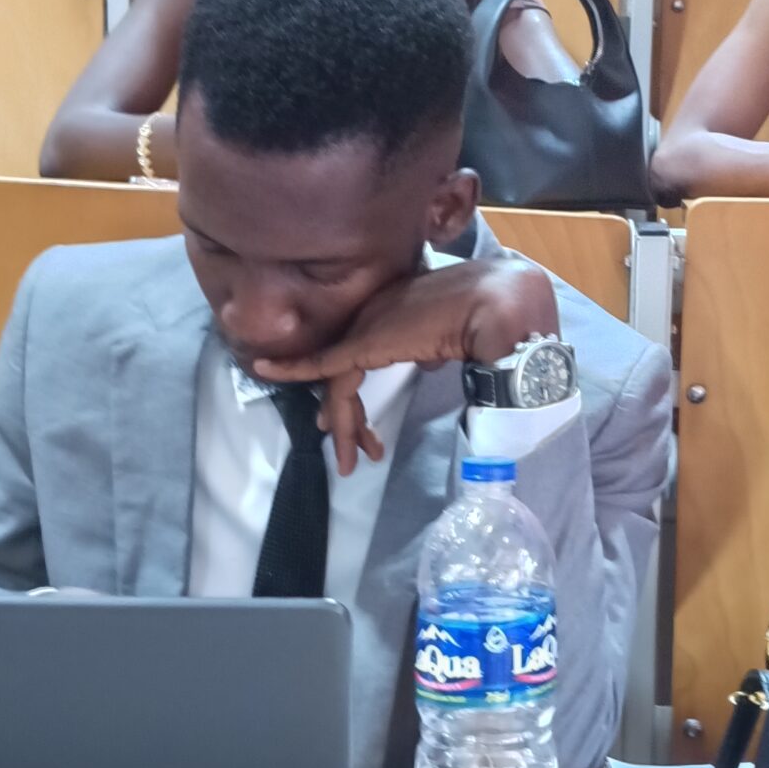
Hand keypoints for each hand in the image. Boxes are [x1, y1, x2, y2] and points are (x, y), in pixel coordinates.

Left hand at [253, 260, 559, 475]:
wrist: (501, 308)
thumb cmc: (494, 321)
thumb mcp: (457, 339)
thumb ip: (435, 348)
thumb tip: (428, 360)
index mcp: (399, 312)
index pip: (365, 356)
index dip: (360, 395)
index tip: (366, 429)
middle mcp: (377, 315)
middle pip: (348, 372)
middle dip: (350, 417)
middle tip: (357, 452)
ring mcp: (368, 328)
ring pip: (339, 383)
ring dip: (345, 424)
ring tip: (350, 459)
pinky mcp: (364, 343)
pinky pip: (322, 366)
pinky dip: (293, 369)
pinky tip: (267, 372)